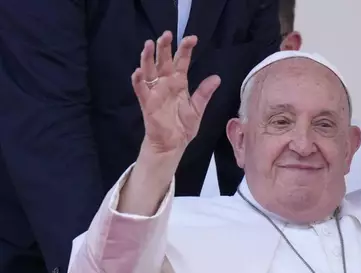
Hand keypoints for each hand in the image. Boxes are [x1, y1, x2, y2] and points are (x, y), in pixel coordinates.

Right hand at [132, 31, 220, 155]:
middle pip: (163, 61)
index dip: (185, 49)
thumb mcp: (197, 108)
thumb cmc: (183, 126)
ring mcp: (155, 92)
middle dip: (164, 47)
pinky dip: (138, 80)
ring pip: (149, 70)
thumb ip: (204, 93)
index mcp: (179, 82)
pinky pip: (140, 89)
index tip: (192, 38)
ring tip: (149, 44)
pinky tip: (138, 72)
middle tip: (167, 34)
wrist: (173, 144)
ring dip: (148, 58)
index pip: (181, 62)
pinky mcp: (147, 102)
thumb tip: (217, 78)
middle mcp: (165, 83)